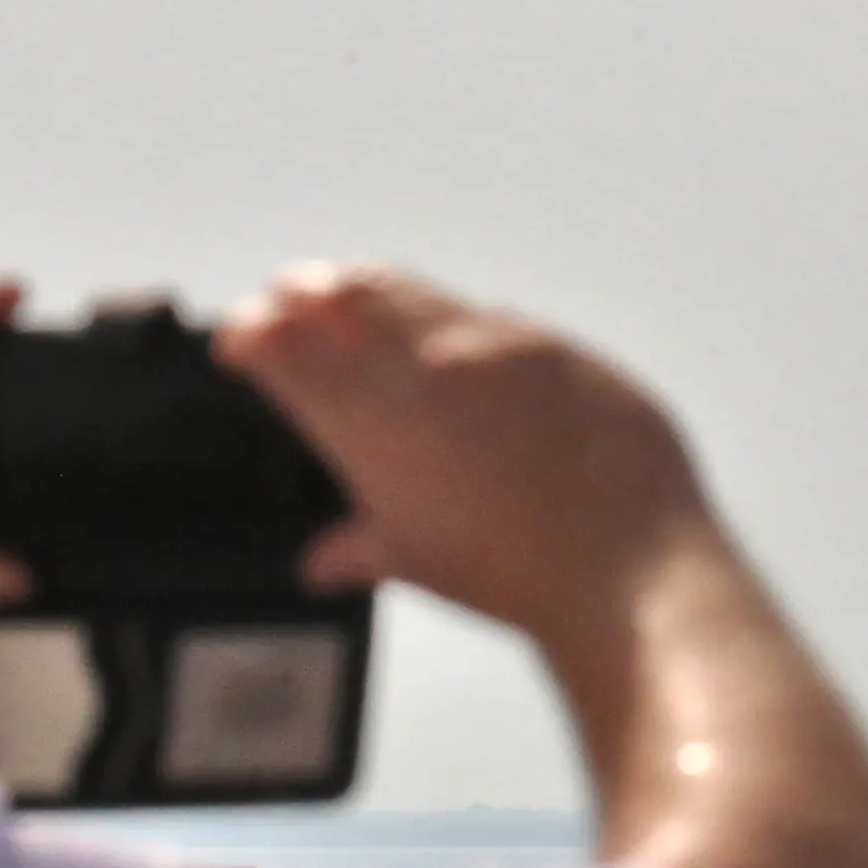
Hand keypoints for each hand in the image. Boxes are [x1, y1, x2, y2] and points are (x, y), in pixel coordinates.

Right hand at [215, 266, 718, 654]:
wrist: (627, 568)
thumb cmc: (517, 576)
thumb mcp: (417, 562)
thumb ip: (359, 548)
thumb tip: (325, 561)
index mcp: (371, 420)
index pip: (283, 347)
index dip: (250, 335)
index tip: (239, 342)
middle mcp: (424, 365)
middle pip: (338, 295)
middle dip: (299, 293)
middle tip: (283, 298)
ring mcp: (495, 345)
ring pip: (412, 292)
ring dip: (371, 293)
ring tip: (349, 295)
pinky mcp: (556, 347)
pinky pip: (491, 317)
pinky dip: (454, 324)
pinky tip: (453, 341)